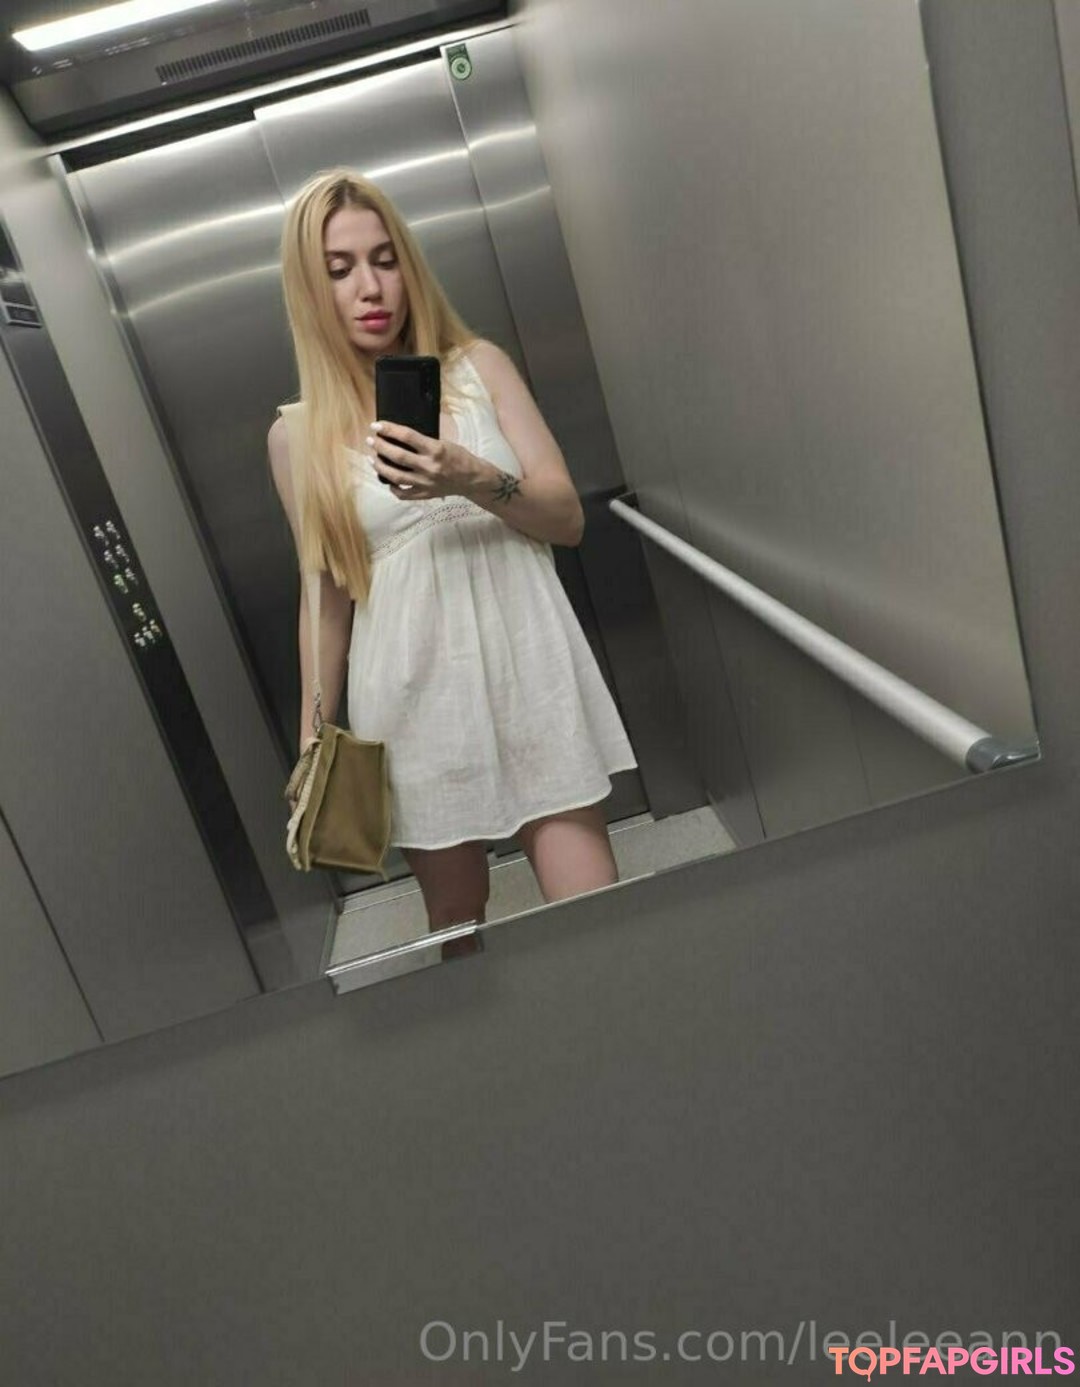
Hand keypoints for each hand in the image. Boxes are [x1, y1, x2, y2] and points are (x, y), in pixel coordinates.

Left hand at [366, 420, 480, 500]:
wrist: (472, 479)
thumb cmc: (459, 457)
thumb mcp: (444, 443)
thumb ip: (423, 442)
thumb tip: (399, 437)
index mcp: (435, 450)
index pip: (407, 436)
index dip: (389, 429)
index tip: (376, 425)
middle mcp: (428, 467)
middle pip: (397, 456)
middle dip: (380, 446)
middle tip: (370, 440)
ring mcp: (425, 483)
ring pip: (395, 476)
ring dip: (380, 466)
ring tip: (372, 459)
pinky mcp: (425, 494)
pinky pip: (403, 494)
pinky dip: (393, 488)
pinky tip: (388, 480)